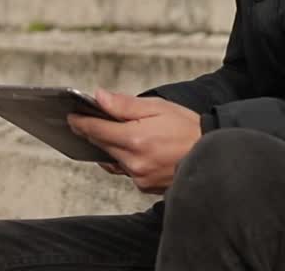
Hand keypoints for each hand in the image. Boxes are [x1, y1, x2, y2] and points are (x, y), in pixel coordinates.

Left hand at [68, 88, 201, 194]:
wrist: (213, 153)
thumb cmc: (188, 128)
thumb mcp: (158, 107)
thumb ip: (125, 104)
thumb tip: (99, 97)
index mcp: (135, 139)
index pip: (96, 131)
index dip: (80, 122)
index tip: (71, 117)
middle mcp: (134, 162)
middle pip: (101, 146)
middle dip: (94, 133)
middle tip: (88, 120)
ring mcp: (139, 177)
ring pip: (112, 160)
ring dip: (110, 147)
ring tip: (118, 133)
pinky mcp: (145, 186)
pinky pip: (126, 171)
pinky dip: (126, 159)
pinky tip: (137, 149)